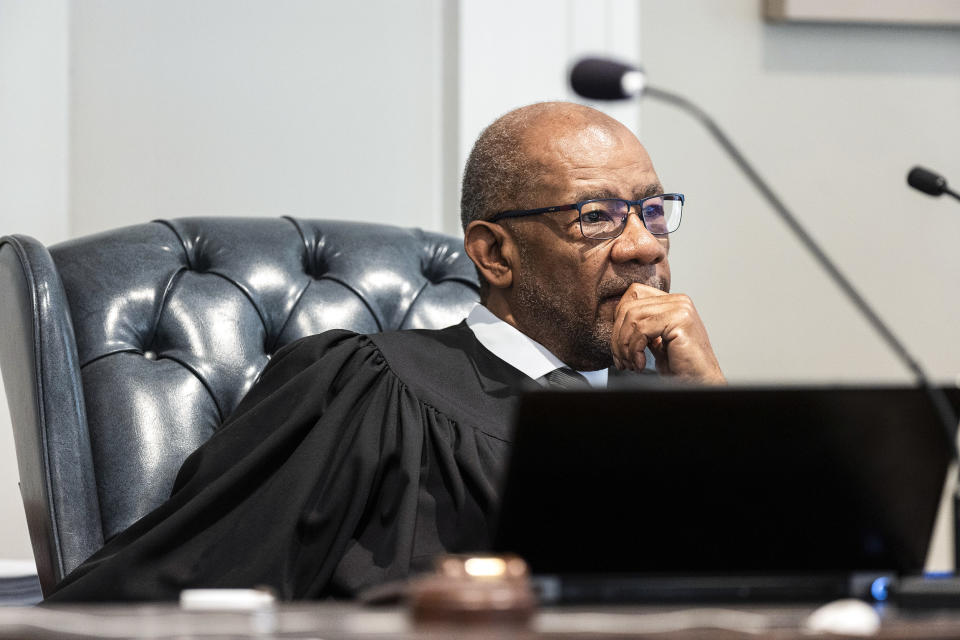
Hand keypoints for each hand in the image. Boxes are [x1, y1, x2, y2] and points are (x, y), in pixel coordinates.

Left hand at [610, 283, 724, 383]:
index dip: (619, 318)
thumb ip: (642, 327)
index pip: (633, 294)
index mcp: (673, 302)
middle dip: (617, 336)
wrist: (700, 382)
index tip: (619, 343)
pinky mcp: (679, 321)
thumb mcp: (656, 341)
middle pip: (629, 307)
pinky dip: (634, 350)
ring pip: (632, 318)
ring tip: (630, 364)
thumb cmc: (680, 366)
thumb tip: (616, 322)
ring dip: (624, 346)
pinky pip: (641, 330)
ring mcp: (680, 309)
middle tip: (621, 359)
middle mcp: (678, 301)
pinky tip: (640, 364)